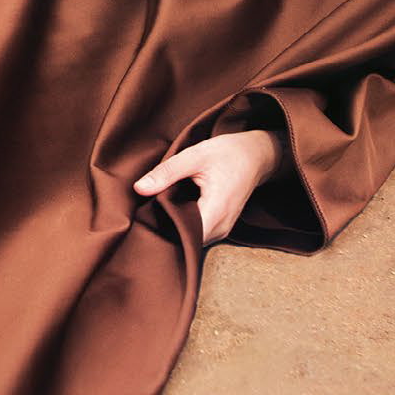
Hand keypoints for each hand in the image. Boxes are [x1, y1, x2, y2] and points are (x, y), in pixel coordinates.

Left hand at [133, 130, 284, 244]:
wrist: (256, 155)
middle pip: (187, 241)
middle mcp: (222, 226)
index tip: (148, 217)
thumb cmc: (227, 153)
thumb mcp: (194, 156)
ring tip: (162, 210)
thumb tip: (139, 188)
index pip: (185, 237)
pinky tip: (175, 211)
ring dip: (177, 228)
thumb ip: (167, 172)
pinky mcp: (222, 227)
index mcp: (216, 210)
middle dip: (167, 230)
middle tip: (148, 213)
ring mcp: (224, 229)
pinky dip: (186, 226)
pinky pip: (200, 235)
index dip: (164, 230)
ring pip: (193, 240)